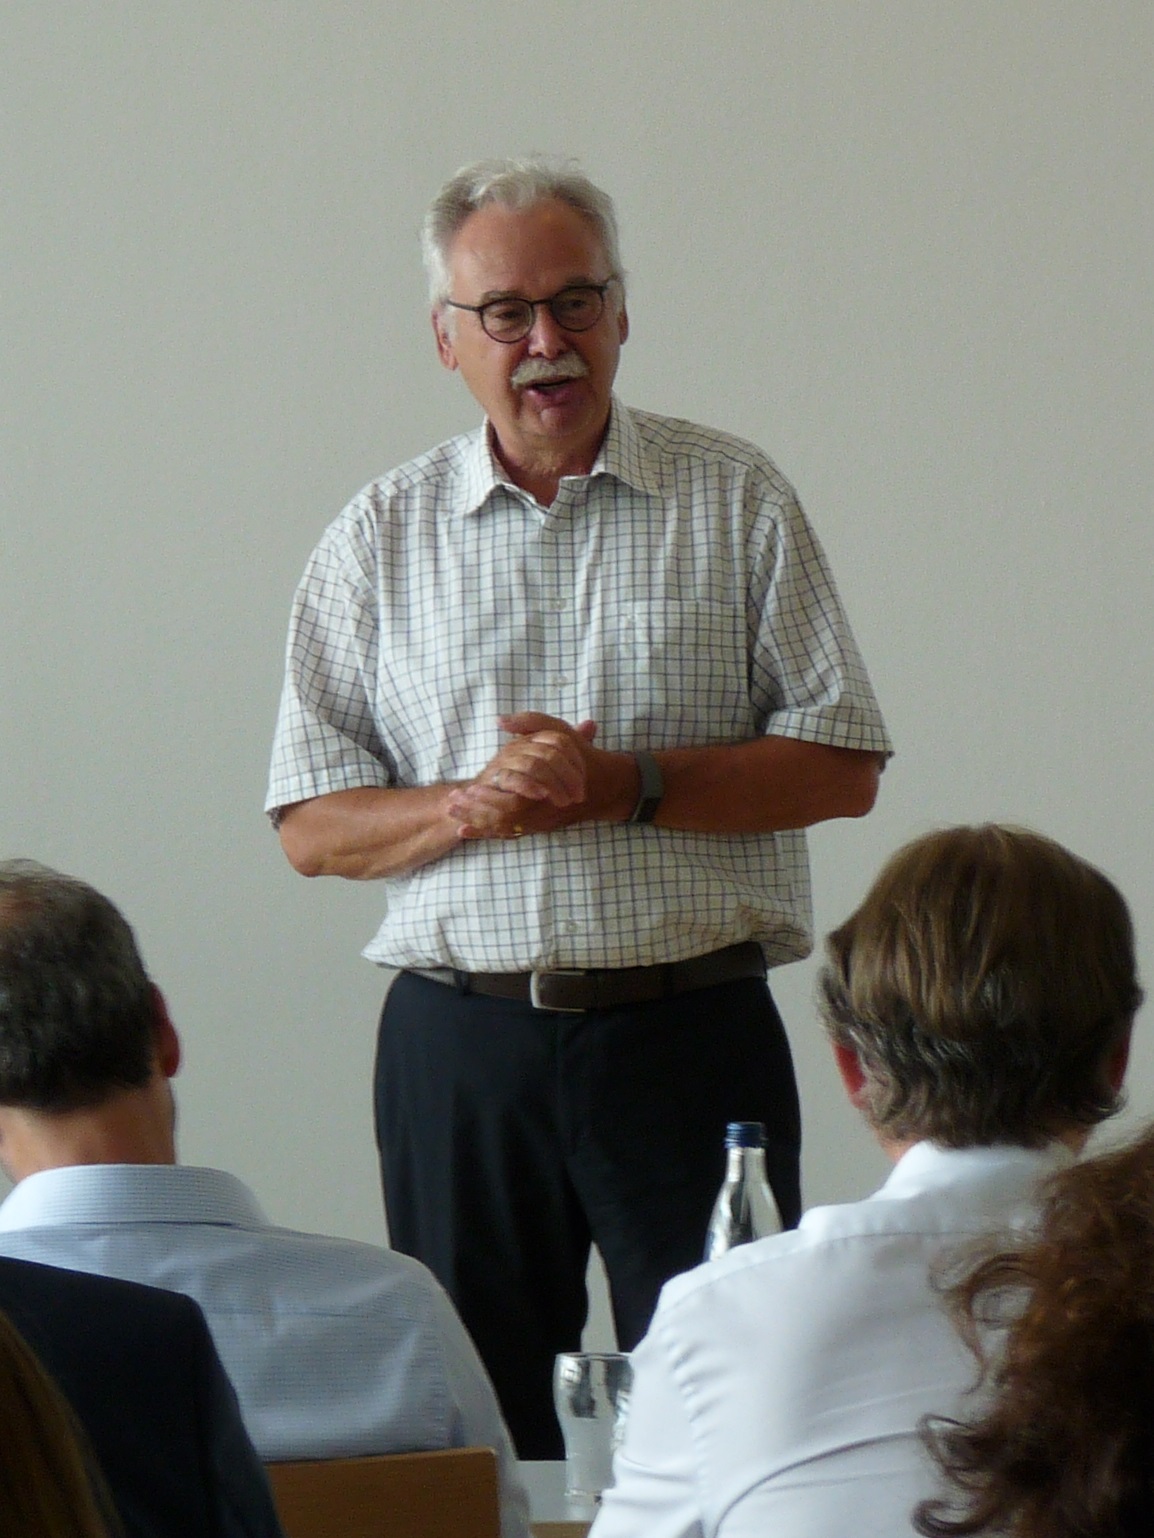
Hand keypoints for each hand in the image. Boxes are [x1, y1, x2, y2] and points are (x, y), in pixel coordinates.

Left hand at [445, 714, 598, 840]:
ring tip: (452, 813)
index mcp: (546, 789)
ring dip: (475, 821)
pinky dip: (483, 833)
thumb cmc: (579, 756)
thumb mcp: (559, 733)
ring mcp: (538, 821)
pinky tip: (462, 831)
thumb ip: (532, 724)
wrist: (603, 786)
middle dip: (475, 811)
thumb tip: (502, 721)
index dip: (487, 798)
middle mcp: (541, 810)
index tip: (468, 788)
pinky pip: (506, 834)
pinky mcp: (535, 827)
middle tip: (452, 802)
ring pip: (502, 829)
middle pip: (502, 819)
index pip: (512, 802)